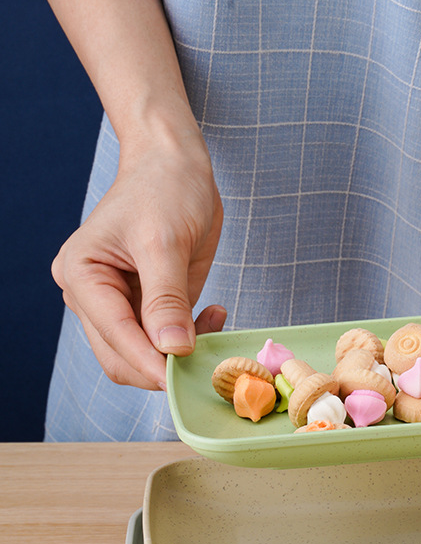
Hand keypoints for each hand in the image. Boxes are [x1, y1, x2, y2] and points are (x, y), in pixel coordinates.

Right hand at [51, 137, 225, 388]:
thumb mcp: (165, 242)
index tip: (183, 378)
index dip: (149, 361)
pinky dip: (192, 338)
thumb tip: (172, 349)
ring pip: (144, 354)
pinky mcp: (148, 305)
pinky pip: (165, 340)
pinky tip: (215, 315)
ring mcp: (120, 303)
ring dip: (180, 355)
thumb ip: (167, 298)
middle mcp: (93, 296)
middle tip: (208, 363)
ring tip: (215, 327)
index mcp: (82, 275)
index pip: (114, 335)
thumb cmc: (164, 189)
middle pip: (122, 356)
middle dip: (162, 366)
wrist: (176, 166)